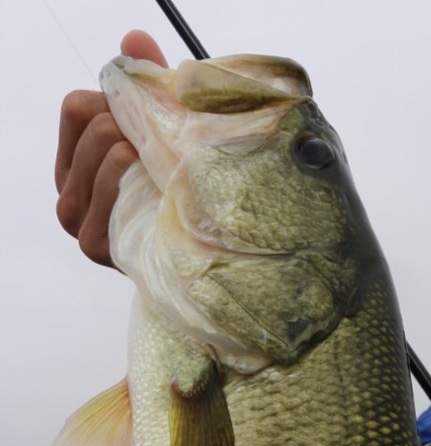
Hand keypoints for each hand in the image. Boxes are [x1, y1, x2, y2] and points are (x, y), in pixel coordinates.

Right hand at [55, 31, 166, 266]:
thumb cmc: (177, 198)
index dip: (115, 105)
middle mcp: (69, 192)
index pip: (77, 108)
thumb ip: (147, 86)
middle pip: (92, 126)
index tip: (147, 126)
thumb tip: (136, 37)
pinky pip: (106, 194)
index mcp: (77, 162)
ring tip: (160, 166)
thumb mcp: (165, 137)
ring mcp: (79, 221)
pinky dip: (131, 182)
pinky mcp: (96, 245)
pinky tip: (151, 185)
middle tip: (163, 149)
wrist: (199, 261)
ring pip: (101, 153)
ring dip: (137, 151)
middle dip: (133, 127)